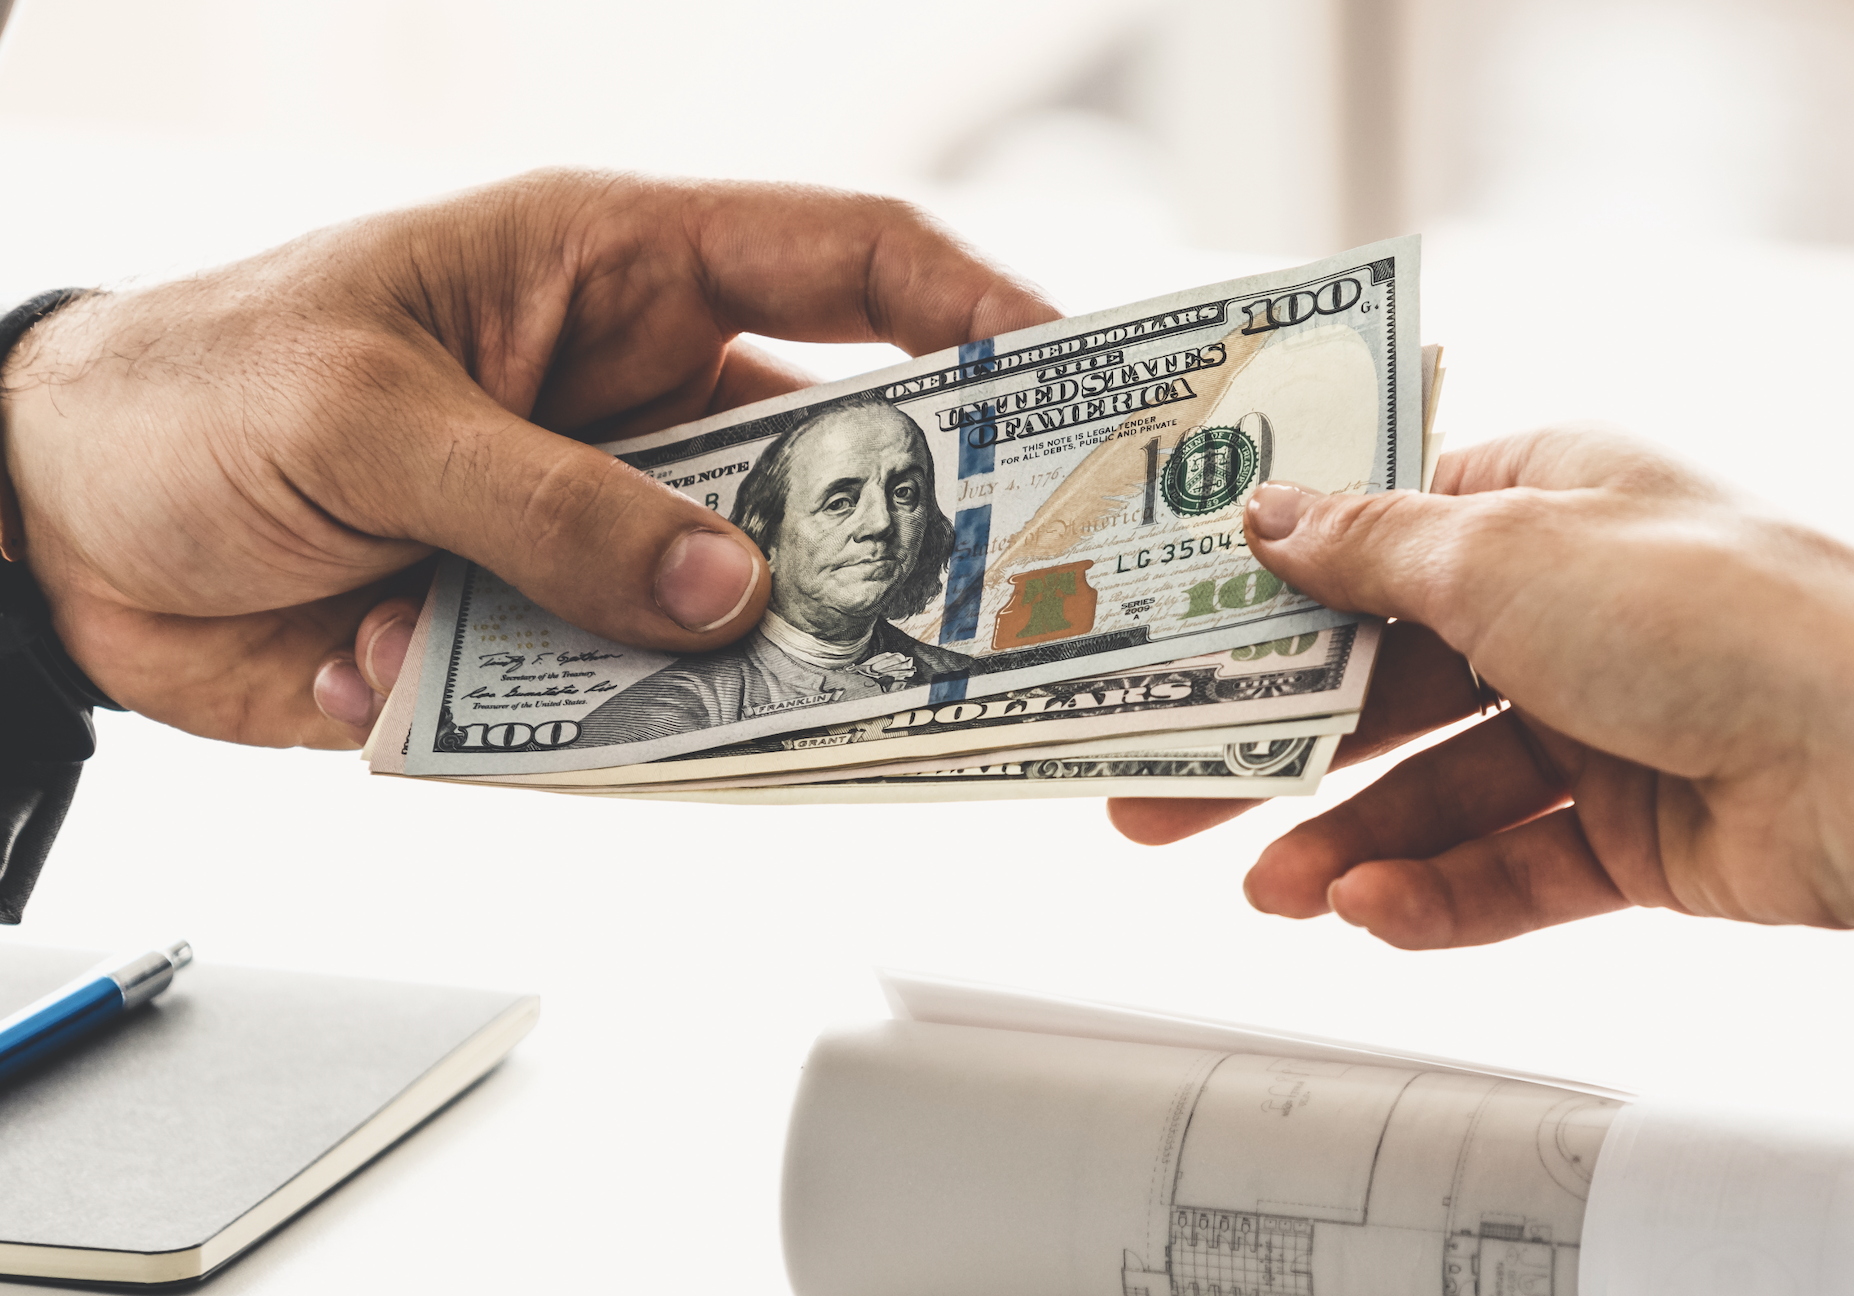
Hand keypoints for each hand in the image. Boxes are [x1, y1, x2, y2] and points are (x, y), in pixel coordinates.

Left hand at [0, 171, 1058, 747]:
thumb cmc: (189, 392)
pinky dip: (662, 727)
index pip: (836, 259)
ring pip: (742, 592)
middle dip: (904, 520)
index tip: (1063, 373)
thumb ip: (551, 506)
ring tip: (835, 698)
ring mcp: (596, 525)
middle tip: (984, 594)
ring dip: (777, 648)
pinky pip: (648, 689)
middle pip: (819, 452)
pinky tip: (662, 748)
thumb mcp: (367, 416)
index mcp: (607, 273)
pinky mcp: (547, 634)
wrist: (50, 527)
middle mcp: (627, 399)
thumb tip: (720, 594)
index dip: (965, 305)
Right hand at [1110, 428, 1853, 946]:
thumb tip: (1268, 516)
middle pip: (1382, 686)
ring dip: (1348, 842)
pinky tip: (1375, 911)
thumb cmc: (1711, 607)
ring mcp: (1599, 723)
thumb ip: (1366, 548)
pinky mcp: (1633, 833)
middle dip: (1274, 749)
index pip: (1374, 545)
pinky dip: (1439, 893)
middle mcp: (1563, 610)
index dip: (1270, 597)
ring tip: (1269, 889)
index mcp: (1539, 506)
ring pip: (1437, 792)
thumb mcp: (1499, 551)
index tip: (1176, 642)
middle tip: (1161, 799)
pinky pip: (1509, 868)